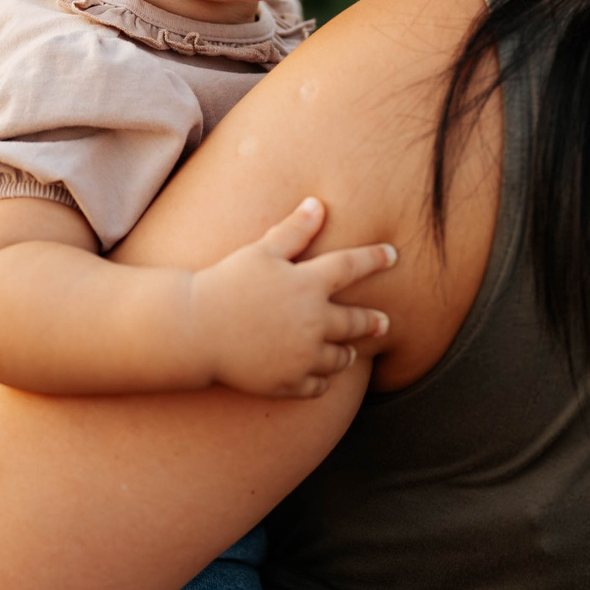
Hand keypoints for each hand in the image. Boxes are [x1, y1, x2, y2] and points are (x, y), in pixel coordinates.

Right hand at [187, 196, 394, 397]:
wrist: (196, 330)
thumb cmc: (226, 283)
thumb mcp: (261, 251)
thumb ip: (294, 231)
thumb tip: (319, 204)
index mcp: (309, 284)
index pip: (352, 267)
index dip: (375, 258)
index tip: (394, 255)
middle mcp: (313, 322)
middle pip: (355, 322)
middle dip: (372, 321)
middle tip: (384, 323)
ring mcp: (302, 356)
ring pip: (340, 358)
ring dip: (347, 352)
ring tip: (349, 351)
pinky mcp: (287, 382)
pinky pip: (317, 386)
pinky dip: (322, 380)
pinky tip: (321, 375)